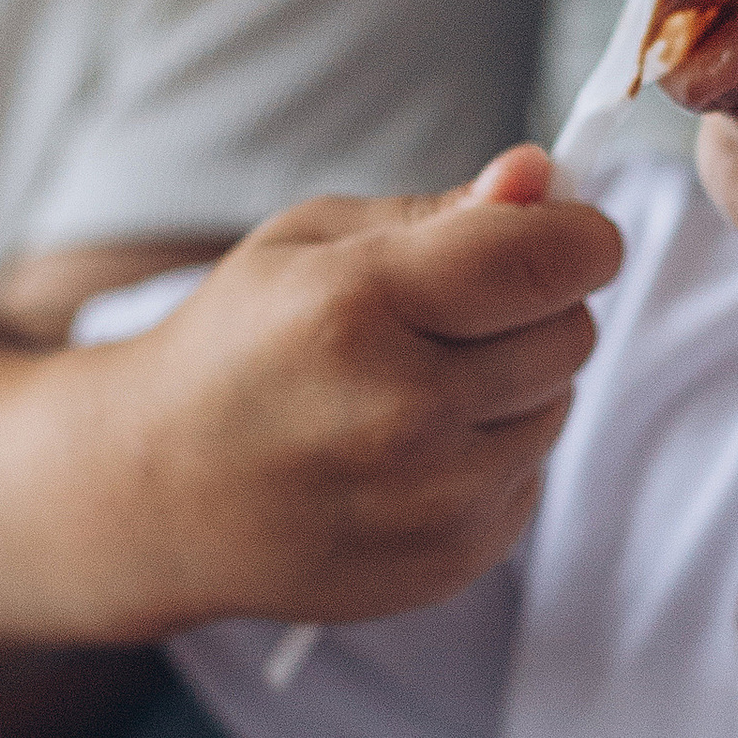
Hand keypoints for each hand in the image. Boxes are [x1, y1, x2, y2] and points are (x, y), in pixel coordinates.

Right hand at [110, 142, 621, 630]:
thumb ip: (440, 210)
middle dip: (531, 308)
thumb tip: (540, 176)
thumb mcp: (311, 241)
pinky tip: (409, 452)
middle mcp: (403, 413)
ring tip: (415, 386)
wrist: (161, 492)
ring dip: (513, 385)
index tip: (559, 230)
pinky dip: (490, 455)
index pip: (551, 259)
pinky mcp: (450, 561)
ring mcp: (431, 503)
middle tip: (448, 316)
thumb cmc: (237, 346)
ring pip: (559, 408)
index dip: (577, 234)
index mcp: (359, 307)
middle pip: (571, 332)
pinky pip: (530, 479)